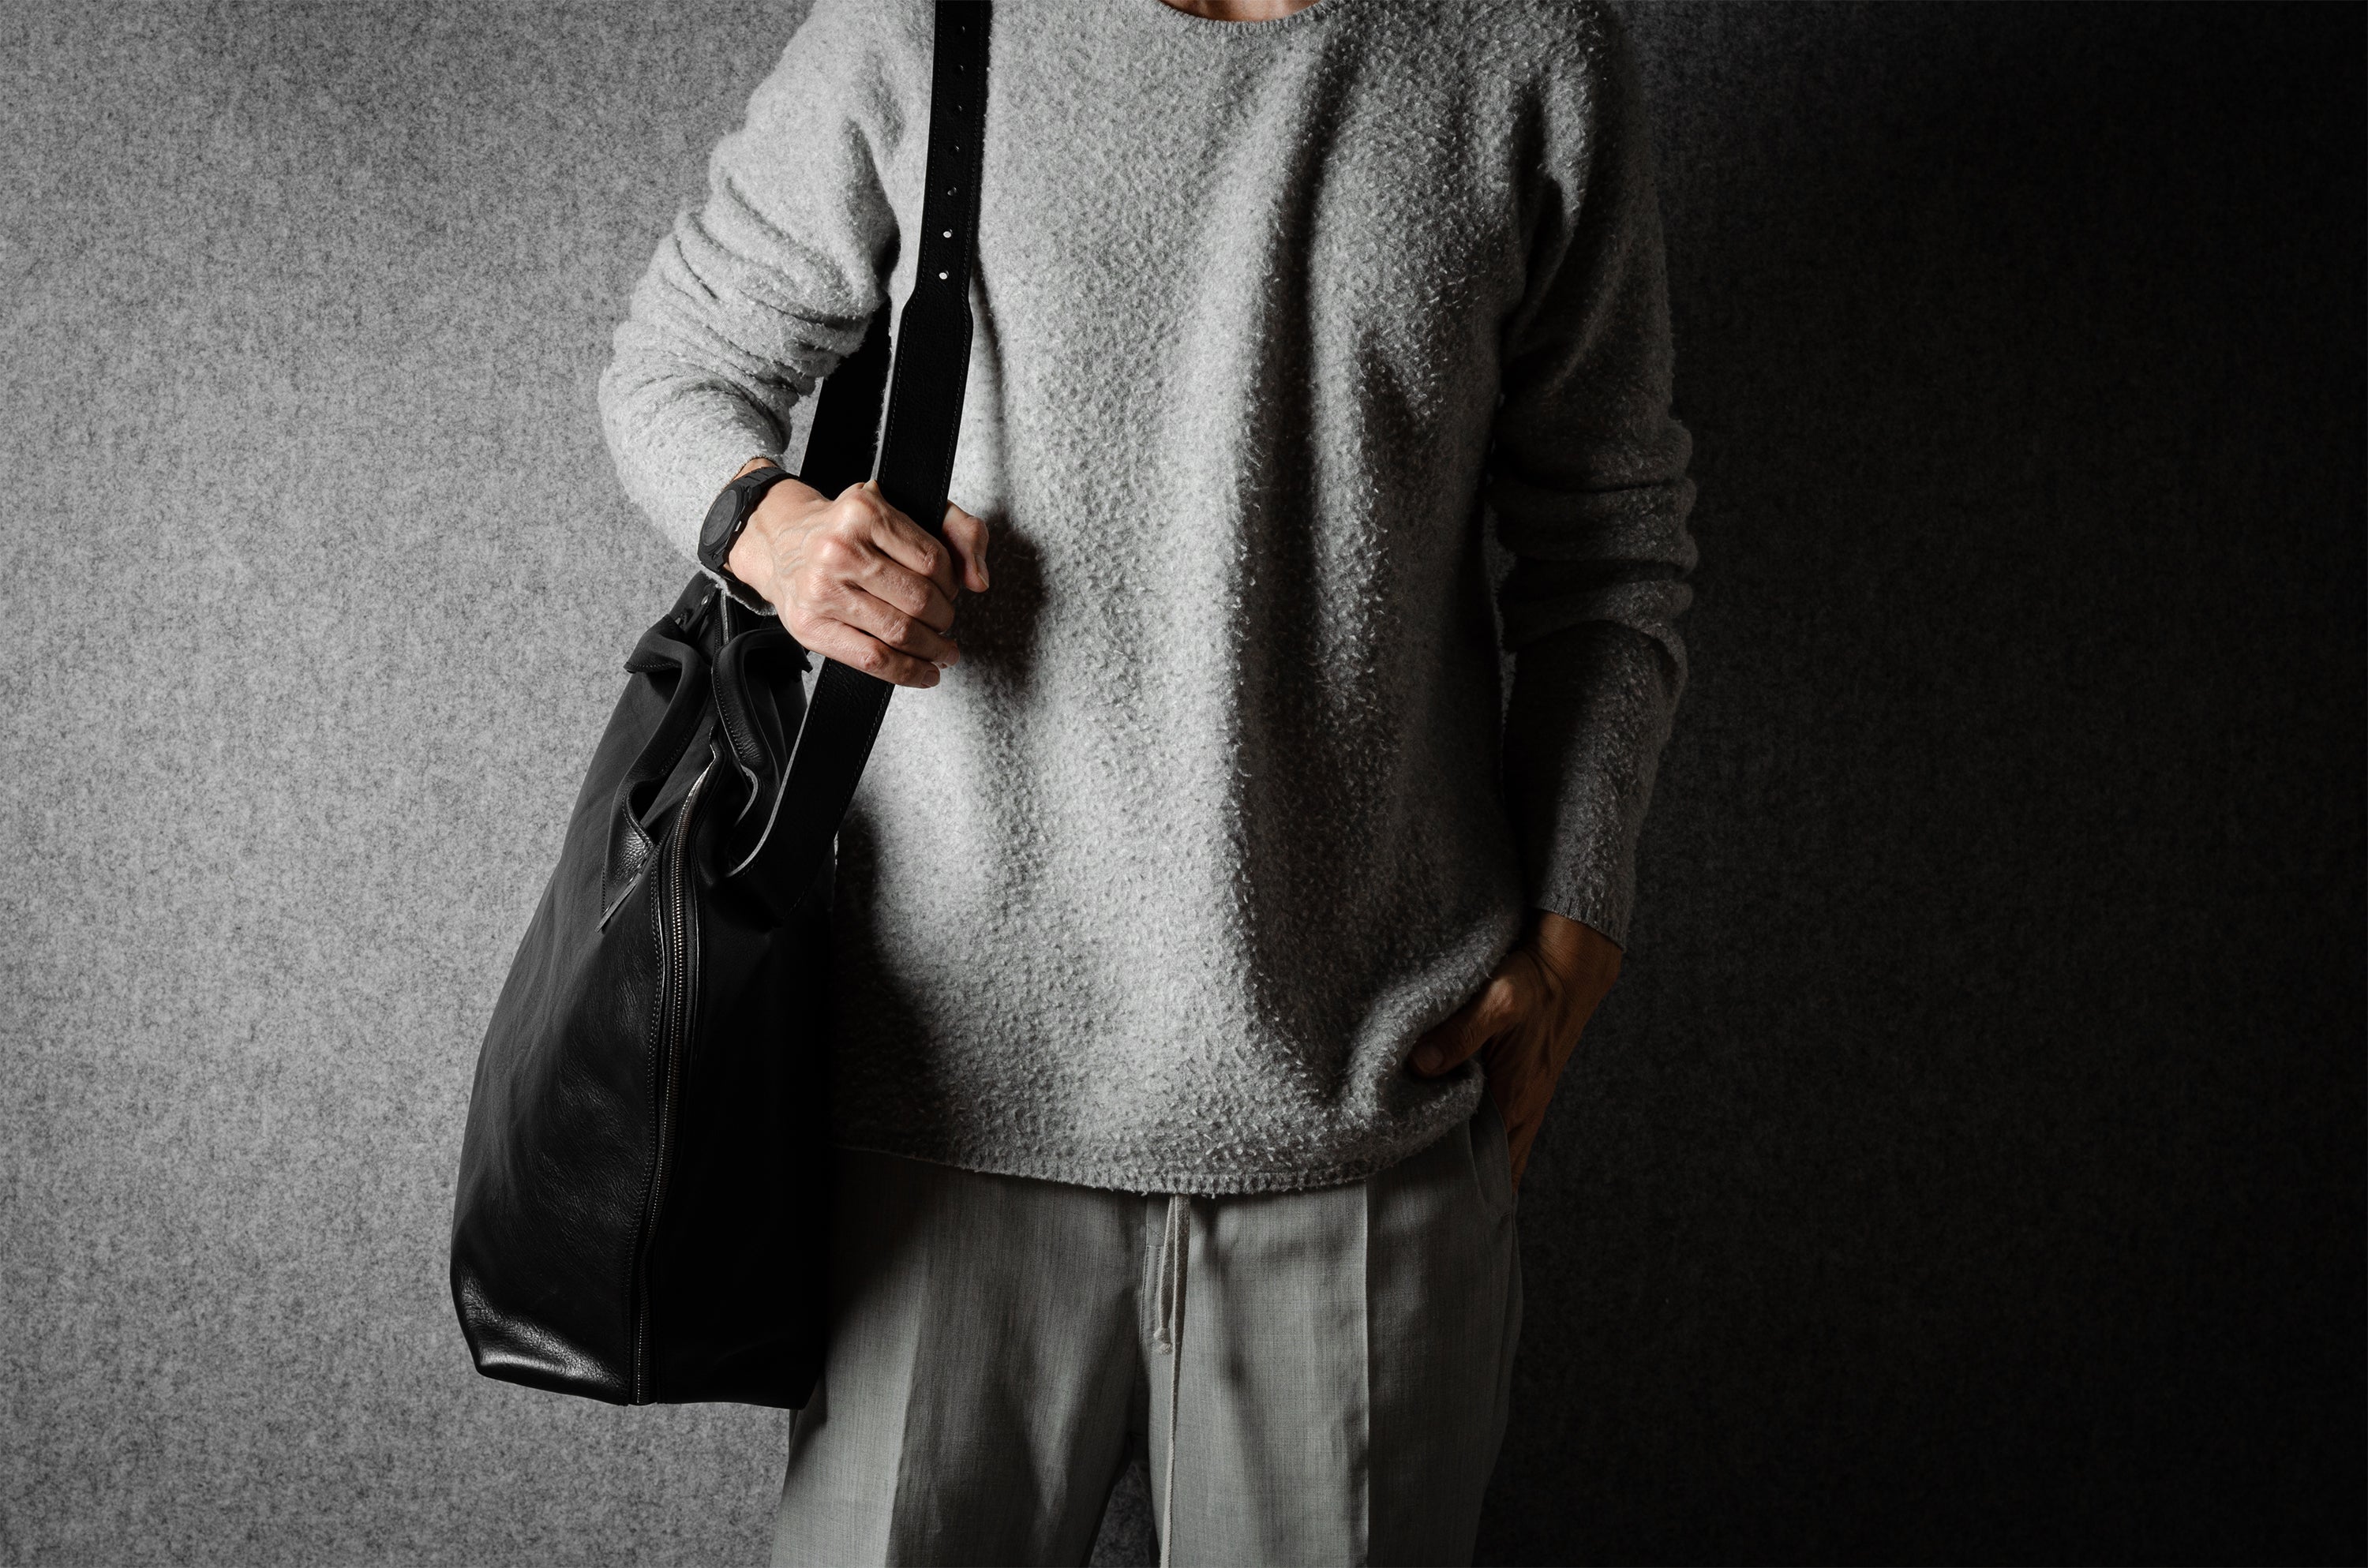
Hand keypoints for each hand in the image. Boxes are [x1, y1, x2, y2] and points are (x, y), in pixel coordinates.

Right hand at [724, 457, 989, 688]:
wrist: (780, 542)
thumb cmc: (848, 530)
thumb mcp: (904, 508)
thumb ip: (957, 531)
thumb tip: (978, 580)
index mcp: (864, 512)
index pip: (933, 561)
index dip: (952, 584)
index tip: (951, 592)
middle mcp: (840, 549)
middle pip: (919, 600)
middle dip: (944, 620)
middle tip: (946, 624)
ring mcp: (822, 590)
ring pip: (900, 632)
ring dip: (932, 650)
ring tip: (943, 652)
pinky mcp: (811, 626)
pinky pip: (873, 659)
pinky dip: (907, 672)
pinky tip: (924, 672)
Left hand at [1409, 910, 1621, 1189]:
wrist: (1567, 966)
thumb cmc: (1533, 983)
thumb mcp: (1497, 1001)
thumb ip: (1460, 1033)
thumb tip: (1421, 1065)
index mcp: (1516, 1100)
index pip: (1489, 1166)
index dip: (1461, 1191)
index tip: (1427, 1211)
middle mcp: (1521, 1110)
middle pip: (1491, 1169)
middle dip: (1460, 1190)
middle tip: (1417, 1210)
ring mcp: (1521, 1101)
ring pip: (1493, 1152)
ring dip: (1467, 1168)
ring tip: (1426, 1190)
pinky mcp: (1516, 1086)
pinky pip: (1495, 1129)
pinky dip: (1475, 1144)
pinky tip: (1450, 1147)